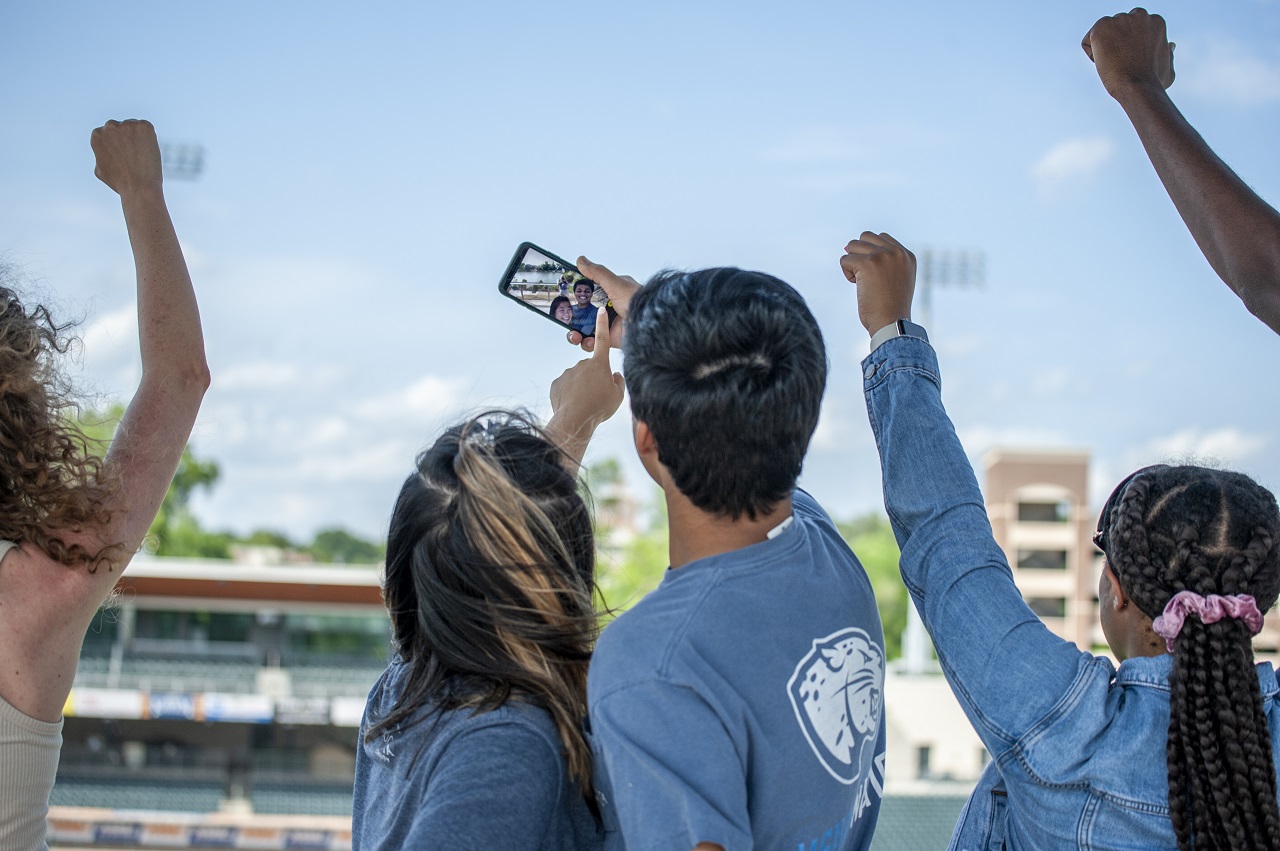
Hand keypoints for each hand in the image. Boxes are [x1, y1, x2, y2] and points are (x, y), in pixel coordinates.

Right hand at [91, 119, 163, 197]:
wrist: (139, 187)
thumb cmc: (120, 183)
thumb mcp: (100, 170)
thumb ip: (100, 155)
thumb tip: (103, 150)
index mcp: (97, 135)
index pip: (107, 132)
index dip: (117, 143)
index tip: (123, 152)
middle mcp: (110, 127)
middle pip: (120, 127)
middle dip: (126, 137)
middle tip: (134, 153)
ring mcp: (127, 125)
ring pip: (133, 127)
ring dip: (138, 137)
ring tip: (141, 156)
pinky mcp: (144, 127)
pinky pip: (146, 127)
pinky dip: (149, 136)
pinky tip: (148, 151)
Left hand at [550, 303, 625, 435]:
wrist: (575, 419)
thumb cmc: (599, 407)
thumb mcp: (618, 396)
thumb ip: (618, 382)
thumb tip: (614, 375)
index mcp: (599, 364)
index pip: (603, 339)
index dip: (603, 324)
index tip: (601, 309)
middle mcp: (582, 364)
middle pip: (590, 369)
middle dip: (593, 379)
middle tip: (597, 396)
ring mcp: (568, 373)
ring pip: (577, 379)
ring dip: (581, 388)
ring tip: (585, 404)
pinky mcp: (557, 383)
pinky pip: (566, 387)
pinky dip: (570, 394)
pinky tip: (574, 405)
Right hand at [568, 255, 639, 352]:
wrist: (651, 327)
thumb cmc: (640, 303)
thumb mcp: (616, 284)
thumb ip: (597, 273)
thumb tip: (581, 260)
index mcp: (612, 291)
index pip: (589, 289)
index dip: (575, 293)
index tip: (563, 295)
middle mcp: (609, 306)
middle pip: (584, 310)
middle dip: (571, 315)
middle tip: (563, 318)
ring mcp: (608, 323)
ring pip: (585, 327)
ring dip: (576, 331)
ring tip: (573, 335)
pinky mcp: (609, 338)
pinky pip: (593, 341)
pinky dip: (586, 342)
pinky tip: (585, 340)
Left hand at [840, 232, 915, 336]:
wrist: (892, 323)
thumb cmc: (890, 307)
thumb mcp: (895, 278)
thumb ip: (882, 260)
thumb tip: (848, 245)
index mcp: (907, 255)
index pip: (881, 238)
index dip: (871, 254)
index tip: (875, 274)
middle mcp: (896, 252)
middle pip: (865, 237)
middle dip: (859, 254)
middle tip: (865, 276)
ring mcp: (882, 256)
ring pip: (853, 245)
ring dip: (852, 263)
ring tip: (862, 281)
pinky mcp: (868, 263)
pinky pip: (845, 259)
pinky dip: (846, 273)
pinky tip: (858, 286)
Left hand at [1082, 8, 1174, 98]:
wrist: (1137, 85)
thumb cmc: (1153, 82)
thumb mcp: (1167, 68)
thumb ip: (1168, 55)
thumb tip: (1170, 44)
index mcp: (1155, 21)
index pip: (1133, 32)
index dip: (1131, 50)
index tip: (1134, 60)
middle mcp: (1139, 15)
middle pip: (1117, 30)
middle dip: (1117, 45)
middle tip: (1123, 62)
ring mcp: (1120, 19)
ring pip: (1103, 36)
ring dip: (1105, 51)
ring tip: (1116, 63)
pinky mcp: (1101, 26)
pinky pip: (1088, 42)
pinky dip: (1092, 55)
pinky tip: (1106, 62)